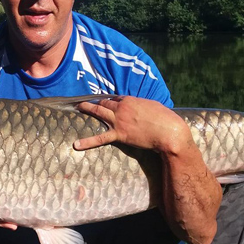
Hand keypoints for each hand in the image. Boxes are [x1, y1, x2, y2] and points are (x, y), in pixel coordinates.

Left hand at [73, 96, 194, 156]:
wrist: (167, 131)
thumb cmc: (164, 118)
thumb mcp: (153, 106)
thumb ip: (143, 106)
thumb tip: (142, 108)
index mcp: (130, 100)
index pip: (116, 99)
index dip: (111, 101)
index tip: (107, 102)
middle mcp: (122, 108)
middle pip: (105, 103)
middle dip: (95, 101)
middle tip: (86, 100)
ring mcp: (119, 121)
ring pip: (99, 112)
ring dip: (87, 108)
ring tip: (78, 107)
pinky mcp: (119, 134)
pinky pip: (100, 137)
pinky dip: (87, 141)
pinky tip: (76, 145)